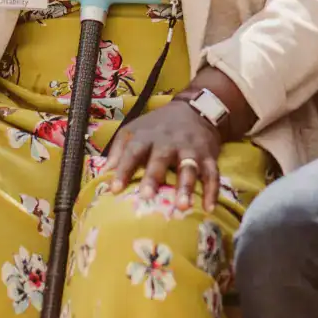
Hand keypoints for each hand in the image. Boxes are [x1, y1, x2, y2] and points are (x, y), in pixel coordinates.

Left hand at [104, 101, 223, 211]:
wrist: (195, 108)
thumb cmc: (158, 126)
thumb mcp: (134, 129)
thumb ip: (119, 149)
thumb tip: (104, 173)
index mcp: (147, 136)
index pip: (133, 151)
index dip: (123, 169)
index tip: (114, 189)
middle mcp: (169, 142)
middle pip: (161, 158)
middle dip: (154, 176)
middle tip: (146, 197)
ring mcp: (191, 148)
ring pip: (189, 166)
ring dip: (186, 186)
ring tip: (183, 206)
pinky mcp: (209, 156)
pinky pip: (213, 174)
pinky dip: (213, 191)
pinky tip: (209, 208)